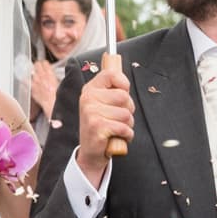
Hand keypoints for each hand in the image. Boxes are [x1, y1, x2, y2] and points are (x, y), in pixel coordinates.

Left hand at [29, 60, 58, 119]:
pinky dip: (27, 81)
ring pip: (31, 72)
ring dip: (33, 73)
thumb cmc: (59, 95)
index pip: (44, 63)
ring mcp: (35, 82)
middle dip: (38, 65)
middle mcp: (41, 75)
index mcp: (49, 73)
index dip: (44, 63)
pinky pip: (26, 81)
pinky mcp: (32, 88)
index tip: (44, 64)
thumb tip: (53, 74)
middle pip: (36, 65)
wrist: (53, 103)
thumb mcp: (61, 82)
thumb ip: (55, 76)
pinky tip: (28, 81)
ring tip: (34, 75)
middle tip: (39, 67)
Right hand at [73, 53, 134, 184]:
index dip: (124, 84)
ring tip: (117, 129)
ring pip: (126, 114)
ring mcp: (91, 112)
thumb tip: (117, 65)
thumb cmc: (102, 126)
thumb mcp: (103, 104)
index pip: (111, 74)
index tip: (123, 92)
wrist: (91, 152)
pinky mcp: (97, 127)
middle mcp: (88, 99)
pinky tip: (118, 137)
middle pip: (124, 96)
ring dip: (128, 125)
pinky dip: (127, 135)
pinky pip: (124, 127)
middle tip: (119, 118)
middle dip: (129, 110)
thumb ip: (111, 89)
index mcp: (90, 90)